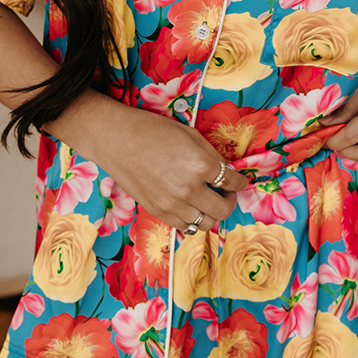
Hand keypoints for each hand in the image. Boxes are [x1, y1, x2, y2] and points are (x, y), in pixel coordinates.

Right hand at [97, 107, 248, 233]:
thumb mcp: (190, 135)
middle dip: (230, 201)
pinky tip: (191, 206)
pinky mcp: (158, 212)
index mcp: (200, 165)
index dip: (240, 181)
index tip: (239, 181)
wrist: (116, 139)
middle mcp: (188, 190)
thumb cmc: (152, 130)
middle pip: (223, 210)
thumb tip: (226, 170)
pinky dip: (193, 219)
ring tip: (208, 200)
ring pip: (205, 223)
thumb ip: (211, 155)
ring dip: (212, 213)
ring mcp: (172, 205)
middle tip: (226, 192)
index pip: (232, 181)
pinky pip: (185, 227)